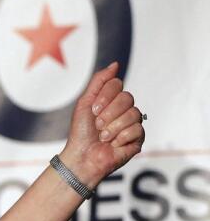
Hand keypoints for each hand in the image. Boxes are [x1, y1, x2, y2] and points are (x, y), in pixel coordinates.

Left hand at [59, 62, 144, 185]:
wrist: (82, 156)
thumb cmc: (81, 132)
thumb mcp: (85, 103)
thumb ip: (99, 82)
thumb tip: (115, 64)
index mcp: (112, 100)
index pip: (117, 85)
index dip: (105, 97)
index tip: (93, 111)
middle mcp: (124, 109)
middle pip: (127, 98)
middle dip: (108, 114)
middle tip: (98, 126)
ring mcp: (133, 123)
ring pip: (133, 114)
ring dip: (113, 127)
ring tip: (104, 137)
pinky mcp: (138, 138)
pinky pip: (137, 129)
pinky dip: (121, 138)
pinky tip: (114, 144)